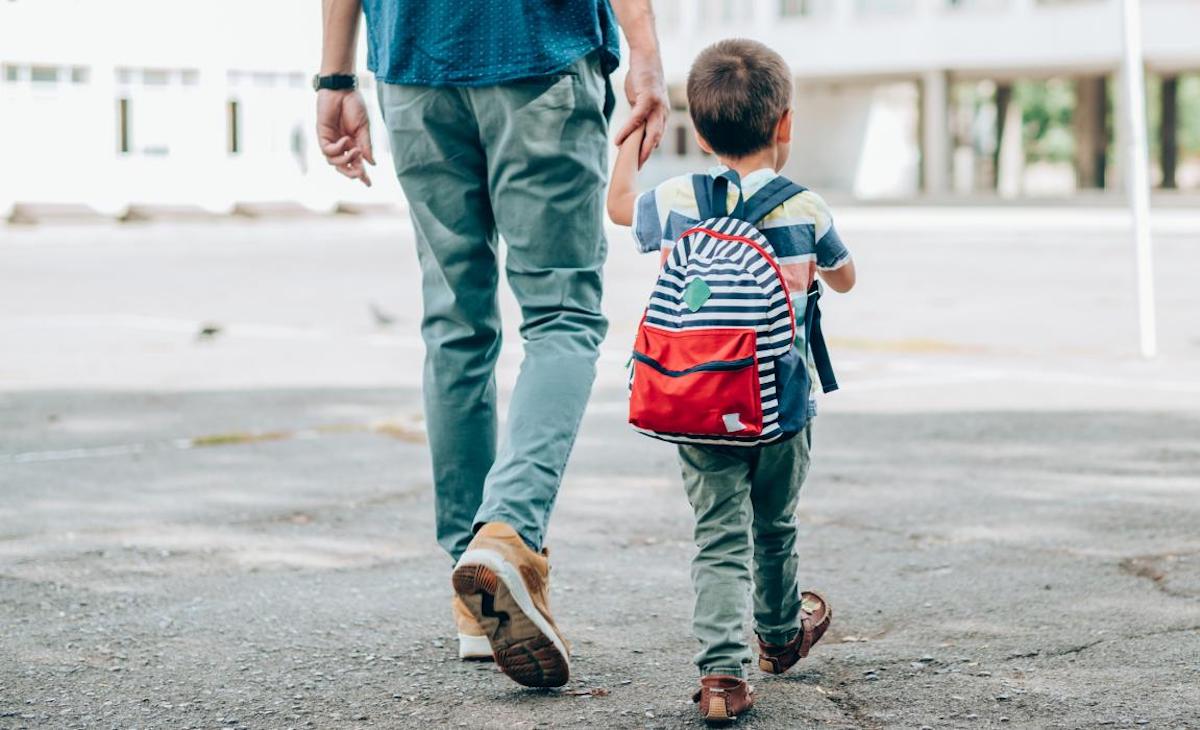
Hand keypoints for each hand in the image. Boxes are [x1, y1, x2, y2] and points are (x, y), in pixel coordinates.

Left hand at [317, 89, 374, 186]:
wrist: (342, 90)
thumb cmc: (353, 105)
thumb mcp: (364, 128)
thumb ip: (366, 146)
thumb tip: (372, 163)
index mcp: (353, 144)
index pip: (357, 163)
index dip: (362, 175)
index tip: (368, 184)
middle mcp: (341, 145)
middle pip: (343, 167)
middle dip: (351, 173)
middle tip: (360, 174)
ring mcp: (331, 141)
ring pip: (334, 162)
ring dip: (346, 160)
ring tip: (355, 150)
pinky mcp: (322, 135)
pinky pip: (327, 151)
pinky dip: (337, 149)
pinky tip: (345, 140)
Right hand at [614, 49, 667, 168]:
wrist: (646, 54)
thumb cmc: (642, 75)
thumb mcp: (642, 98)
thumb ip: (640, 113)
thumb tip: (634, 124)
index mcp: (662, 114)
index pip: (657, 137)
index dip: (648, 151)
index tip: (640, 164)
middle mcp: (663, 112)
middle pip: (656, 139)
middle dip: (647, 155)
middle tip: (637, 169)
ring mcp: (657, 105)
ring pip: (650, 132)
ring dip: (640, 148)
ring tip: (630, 160)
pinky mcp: (648, 97)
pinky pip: (637, 119)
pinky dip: (627, 131)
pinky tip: (618, 140)